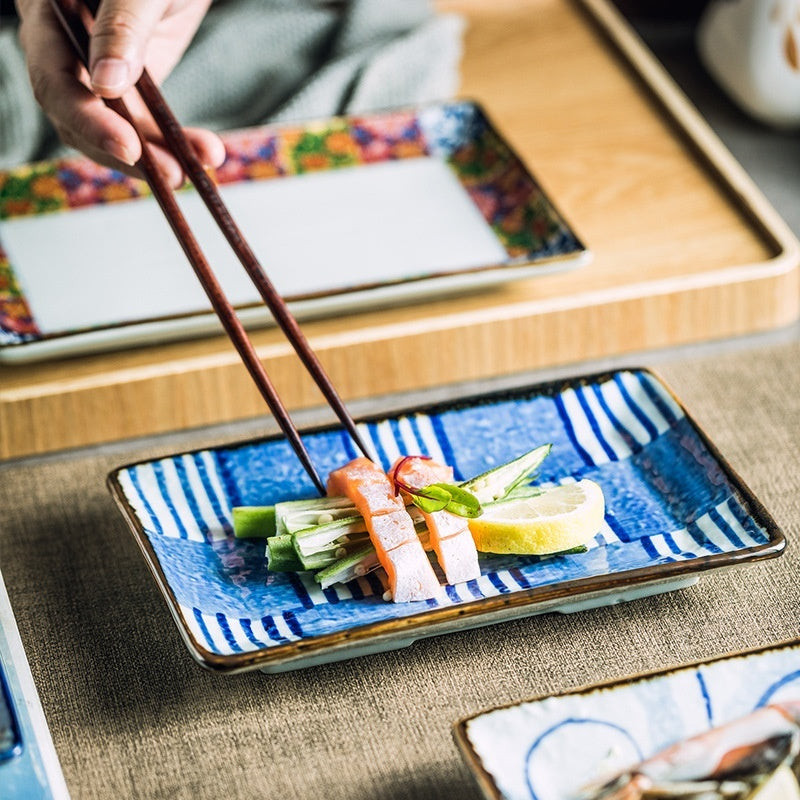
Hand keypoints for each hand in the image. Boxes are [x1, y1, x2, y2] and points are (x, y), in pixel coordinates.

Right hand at [16, 0, 225, 184]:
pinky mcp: (126, 85)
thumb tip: (106, 85)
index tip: (129, 149)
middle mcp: (62, 48)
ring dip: (158, 156)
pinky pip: (142, 125)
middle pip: (79, 118)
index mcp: (47, 14)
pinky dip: (173, 142)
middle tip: (174, 174)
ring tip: (199, 166)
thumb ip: (122, 25)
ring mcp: (93, 70)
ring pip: (113, 129)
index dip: (88, 120)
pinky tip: (206, 153)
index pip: (54, 80)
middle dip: (129, 153)